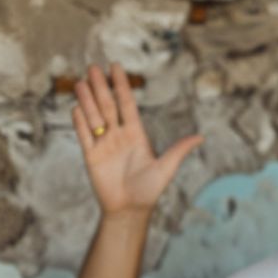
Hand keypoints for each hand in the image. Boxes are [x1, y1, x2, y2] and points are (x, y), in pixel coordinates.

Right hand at [71, 63, 202, 215]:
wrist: (130, 210)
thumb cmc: (150, 191)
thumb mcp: (166, 168)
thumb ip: (179, 150)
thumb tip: (201, 137)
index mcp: (137, 135)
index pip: (127, 104)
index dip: (121, 86)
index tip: (115, 67)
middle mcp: (119, 136)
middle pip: (108, 106)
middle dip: (101, 87)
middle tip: (93, 67)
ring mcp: (104, 144)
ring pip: (94, 117)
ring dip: (87, 100)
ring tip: (81, 82)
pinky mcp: (91, 156)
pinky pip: (84, 136)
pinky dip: (80, 122)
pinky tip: (76, 107)